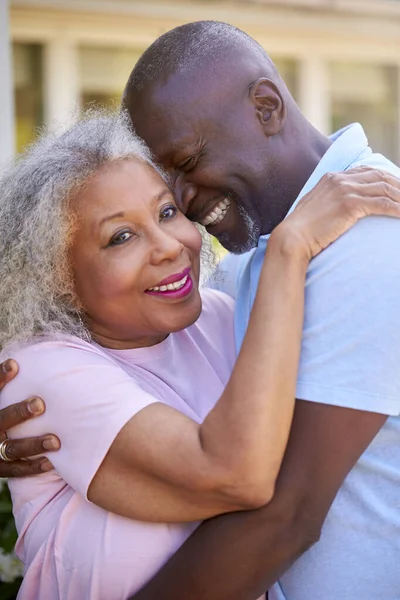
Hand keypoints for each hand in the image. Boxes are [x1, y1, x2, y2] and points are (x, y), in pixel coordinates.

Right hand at [0, 359, 58, 476]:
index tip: (14, 363)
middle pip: (0, 419)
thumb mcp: (5, 397)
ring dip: (33, 444)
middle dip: (19, 412)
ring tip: (56, 441)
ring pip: (11, 448)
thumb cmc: (7, 415)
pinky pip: (15, 470)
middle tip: (40, 404)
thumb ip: (17, 385)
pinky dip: (32, 466)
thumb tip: (33, 353)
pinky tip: (51, 461)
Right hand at [274, 167, 399, 260]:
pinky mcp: (349, 204)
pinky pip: (382, 204)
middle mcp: (339, 179)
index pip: (367, 171)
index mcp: (332, 178)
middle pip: (380, 177)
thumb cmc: (302, 230)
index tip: (398, 189)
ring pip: (385, 189)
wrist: (292, 239)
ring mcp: (344, 190)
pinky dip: (397, 209)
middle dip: (399, 186)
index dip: (387, 179)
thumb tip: (343, 209)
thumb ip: (331, 201)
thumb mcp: (316, 208)